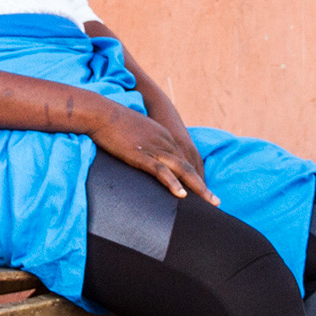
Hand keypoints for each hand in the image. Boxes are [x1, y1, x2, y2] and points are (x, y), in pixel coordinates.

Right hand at [87, 103, 215, 202]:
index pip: (184, 159)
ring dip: (197, 187)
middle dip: (203, 185)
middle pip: (189, 165)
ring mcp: (154, 147)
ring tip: (209, 202)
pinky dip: (173, 183)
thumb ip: (143, 143)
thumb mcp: (134, 132)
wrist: (100, 112)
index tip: (203, 192)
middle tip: (216, 201)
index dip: (195, 177)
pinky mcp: (141, 154)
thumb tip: (141, 156)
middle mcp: (164, 141)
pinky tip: (181, 195)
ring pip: (182, 169)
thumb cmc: (112, 123)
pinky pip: (161, 170)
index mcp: (163, 136)